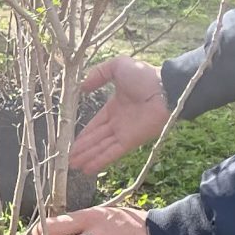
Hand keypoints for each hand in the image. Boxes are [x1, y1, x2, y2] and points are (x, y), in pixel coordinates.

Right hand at [68, 56, 167, 173]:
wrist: (165, 88)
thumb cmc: (144, 76)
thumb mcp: (118, 66)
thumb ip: (99, 73)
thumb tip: (82, 87)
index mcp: (115, 107)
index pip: (96, 124)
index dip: (85, 134)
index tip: (73, 143)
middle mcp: (118, 122)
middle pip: (97, 139)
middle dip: (82, 149)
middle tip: (69, 160)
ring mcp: (124, 132)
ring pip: (101, 147)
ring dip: (88, 157)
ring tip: (73, 166)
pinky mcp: (130, 141)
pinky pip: (112, 152)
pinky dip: (100, 161)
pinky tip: (88, 169)